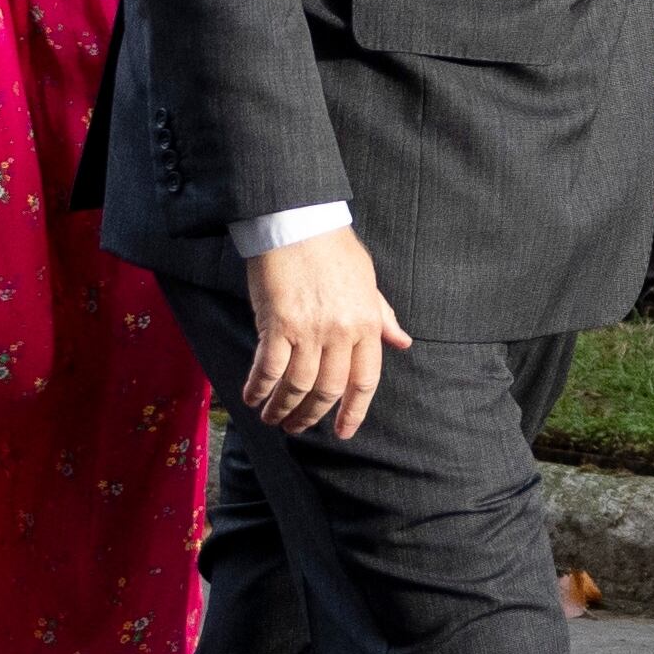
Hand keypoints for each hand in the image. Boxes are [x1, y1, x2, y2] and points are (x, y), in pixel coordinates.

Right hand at [238, 227, 410, 441]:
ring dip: (283, 407)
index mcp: (365, 325)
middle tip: (297, 428)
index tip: (342, 431)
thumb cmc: (333, 248)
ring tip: (272, 418)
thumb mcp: (368, 282)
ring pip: (298, 385)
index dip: (353, 411)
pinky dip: (260, 387)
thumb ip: (382, 317)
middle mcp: (340, 334)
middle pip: (327, 389)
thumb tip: (402, 342)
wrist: (298, 222)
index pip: (364, 381)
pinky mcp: (277, 324)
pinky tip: (251, 397)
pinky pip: (269, 367)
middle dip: (311, 415)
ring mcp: (309, 331)